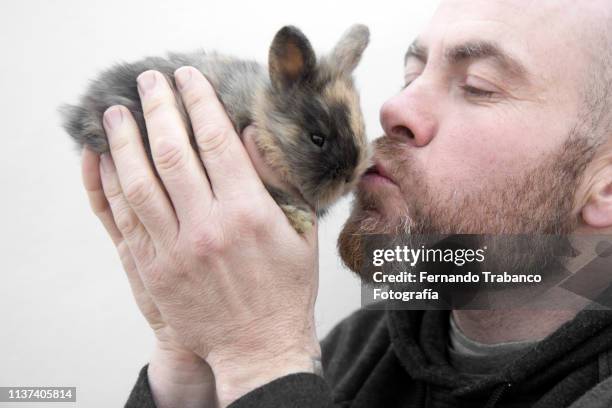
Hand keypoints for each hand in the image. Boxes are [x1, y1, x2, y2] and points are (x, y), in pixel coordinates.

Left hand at [93, 66, 319, 406]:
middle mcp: (208, 226)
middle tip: (148, 81)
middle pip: (173, 151)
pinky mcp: (154, 270)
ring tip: (116, 112)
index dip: (199, 102)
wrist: (258, 347)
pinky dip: (112, 184)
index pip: (217, 141)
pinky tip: (107, 160)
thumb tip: (253, 134)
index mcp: (249, 212)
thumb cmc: (285, 289)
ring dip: (125, 140)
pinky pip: (125, 218)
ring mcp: (176, 249)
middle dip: (158, 107)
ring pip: (140, 181)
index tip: (188, 78)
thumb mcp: (301, 232)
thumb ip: (279, 180)